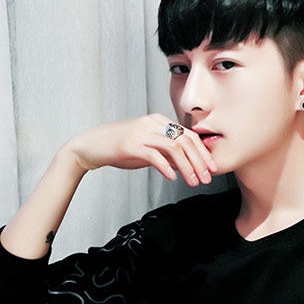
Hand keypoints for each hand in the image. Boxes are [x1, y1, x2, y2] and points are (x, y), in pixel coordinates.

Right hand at [64, 114, 216, 186]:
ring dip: (187, 167)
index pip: (189, 135)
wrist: (92, 146)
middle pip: (186, 140)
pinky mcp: (130, 144)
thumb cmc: (120, 149)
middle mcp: (153, 123)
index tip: (212, 169)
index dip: (203, 153)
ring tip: (193, 182)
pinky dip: (166, 167)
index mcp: (159, 122)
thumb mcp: (148, 150)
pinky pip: (154, 155)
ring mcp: (141, 132)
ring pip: (174, 147)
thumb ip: (166, 155)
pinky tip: (172, 178)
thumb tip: (186, 166)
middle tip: (207, 178)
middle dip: (200, 161)